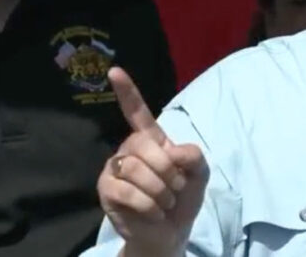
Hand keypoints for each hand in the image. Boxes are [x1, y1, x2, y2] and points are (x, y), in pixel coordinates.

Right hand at [98, 67, 208, 256]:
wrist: (170, 234)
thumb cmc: (182, 200)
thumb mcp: (199, 174)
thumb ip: (194, 155)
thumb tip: (172, 151)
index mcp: (150, 141)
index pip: (137, 112)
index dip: (127, 92)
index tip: (115, 71)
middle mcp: (128, 150)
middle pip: (143, 144)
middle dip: (167, 170)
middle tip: (175, 189)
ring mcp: (114, 170)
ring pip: (134, 168)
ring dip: (159, 190)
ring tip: (164, 203)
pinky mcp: (106, 191)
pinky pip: (126, 190)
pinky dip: (148, 204)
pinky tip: (153, 212)